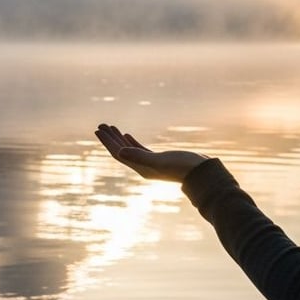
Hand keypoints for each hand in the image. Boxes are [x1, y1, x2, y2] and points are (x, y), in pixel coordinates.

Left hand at [95, 124, 209, 182]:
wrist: (201, 173)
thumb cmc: (182, 167)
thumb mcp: (160, 161)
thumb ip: (139, 156)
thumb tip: (120, 152)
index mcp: (140, 168)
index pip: (119, 153)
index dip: (108, 142)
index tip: (98, 130)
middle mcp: (142, 167)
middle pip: (122, 151)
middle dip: (110, 138)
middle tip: (100, 125)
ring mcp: (150, 163)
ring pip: (129, 149)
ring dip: (119, 138)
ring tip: (110, 127)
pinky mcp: (158, 159)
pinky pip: (139, 149)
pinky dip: (131, 142)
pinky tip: (127, 135)